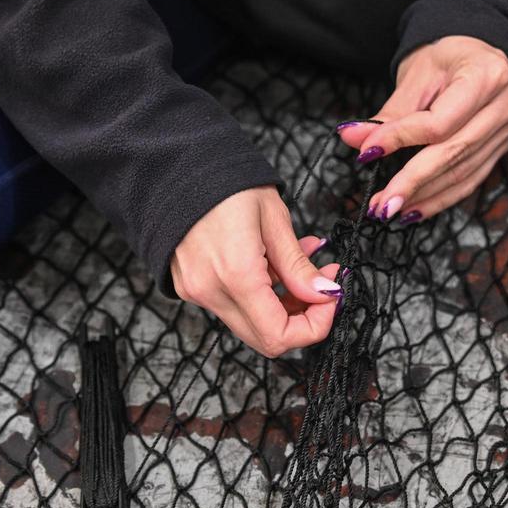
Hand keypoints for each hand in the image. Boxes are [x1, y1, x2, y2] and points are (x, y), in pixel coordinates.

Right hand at [170, 185, 342, 357]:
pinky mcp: (190, 287)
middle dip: (301, 317)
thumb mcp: (274, 218)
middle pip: (265, 338)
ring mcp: (196, 292)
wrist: (176, 168)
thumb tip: (324, 295)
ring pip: (250, 322)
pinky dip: (258, 293)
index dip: (315, 326)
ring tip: (295, 261)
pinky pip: (231, 305)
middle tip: (320, 286)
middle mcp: (210, 291)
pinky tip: (268, 261)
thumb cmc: (226, 183)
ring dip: (281, 302)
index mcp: (236, 274)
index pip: (280, 335)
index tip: (331, 298)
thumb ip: (298, 266)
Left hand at [339, 36, 507, 222]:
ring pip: (463, 172)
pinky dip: (441, 197)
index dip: (400, 140)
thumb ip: (388, 114)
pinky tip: (415, 209)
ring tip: (389, 209)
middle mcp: (507, 103)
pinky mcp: (502, 146)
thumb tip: (352, 138)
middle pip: (454, 151)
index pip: (439, 121)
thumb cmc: (446, 56)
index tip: (366, 154)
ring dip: (423, 196)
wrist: (477, 51)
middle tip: (380, 203)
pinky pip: (471, 178)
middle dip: (412, 182)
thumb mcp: (416, 76)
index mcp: (487, 74)